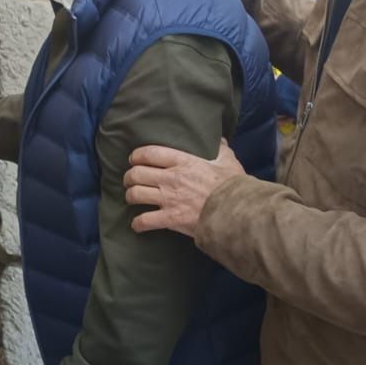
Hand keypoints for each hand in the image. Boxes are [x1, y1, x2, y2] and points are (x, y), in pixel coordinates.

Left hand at [124, 141, 245, 236]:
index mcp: (183, 162)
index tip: (134, 159)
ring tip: (132, 197)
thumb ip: (220, 149)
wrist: (236, 212)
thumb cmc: (233, 186)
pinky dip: (138, 223)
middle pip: (136, 174)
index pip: (150, 153)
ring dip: (130, 196)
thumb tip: (218, 140)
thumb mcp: (228, 161)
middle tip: (130, 180)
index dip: (137, 155)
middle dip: (129, 177)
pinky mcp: (171, 219)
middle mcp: (171, 178)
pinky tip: (137, 224)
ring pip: (136, 194)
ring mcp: (169, 199)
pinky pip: (145, 221)